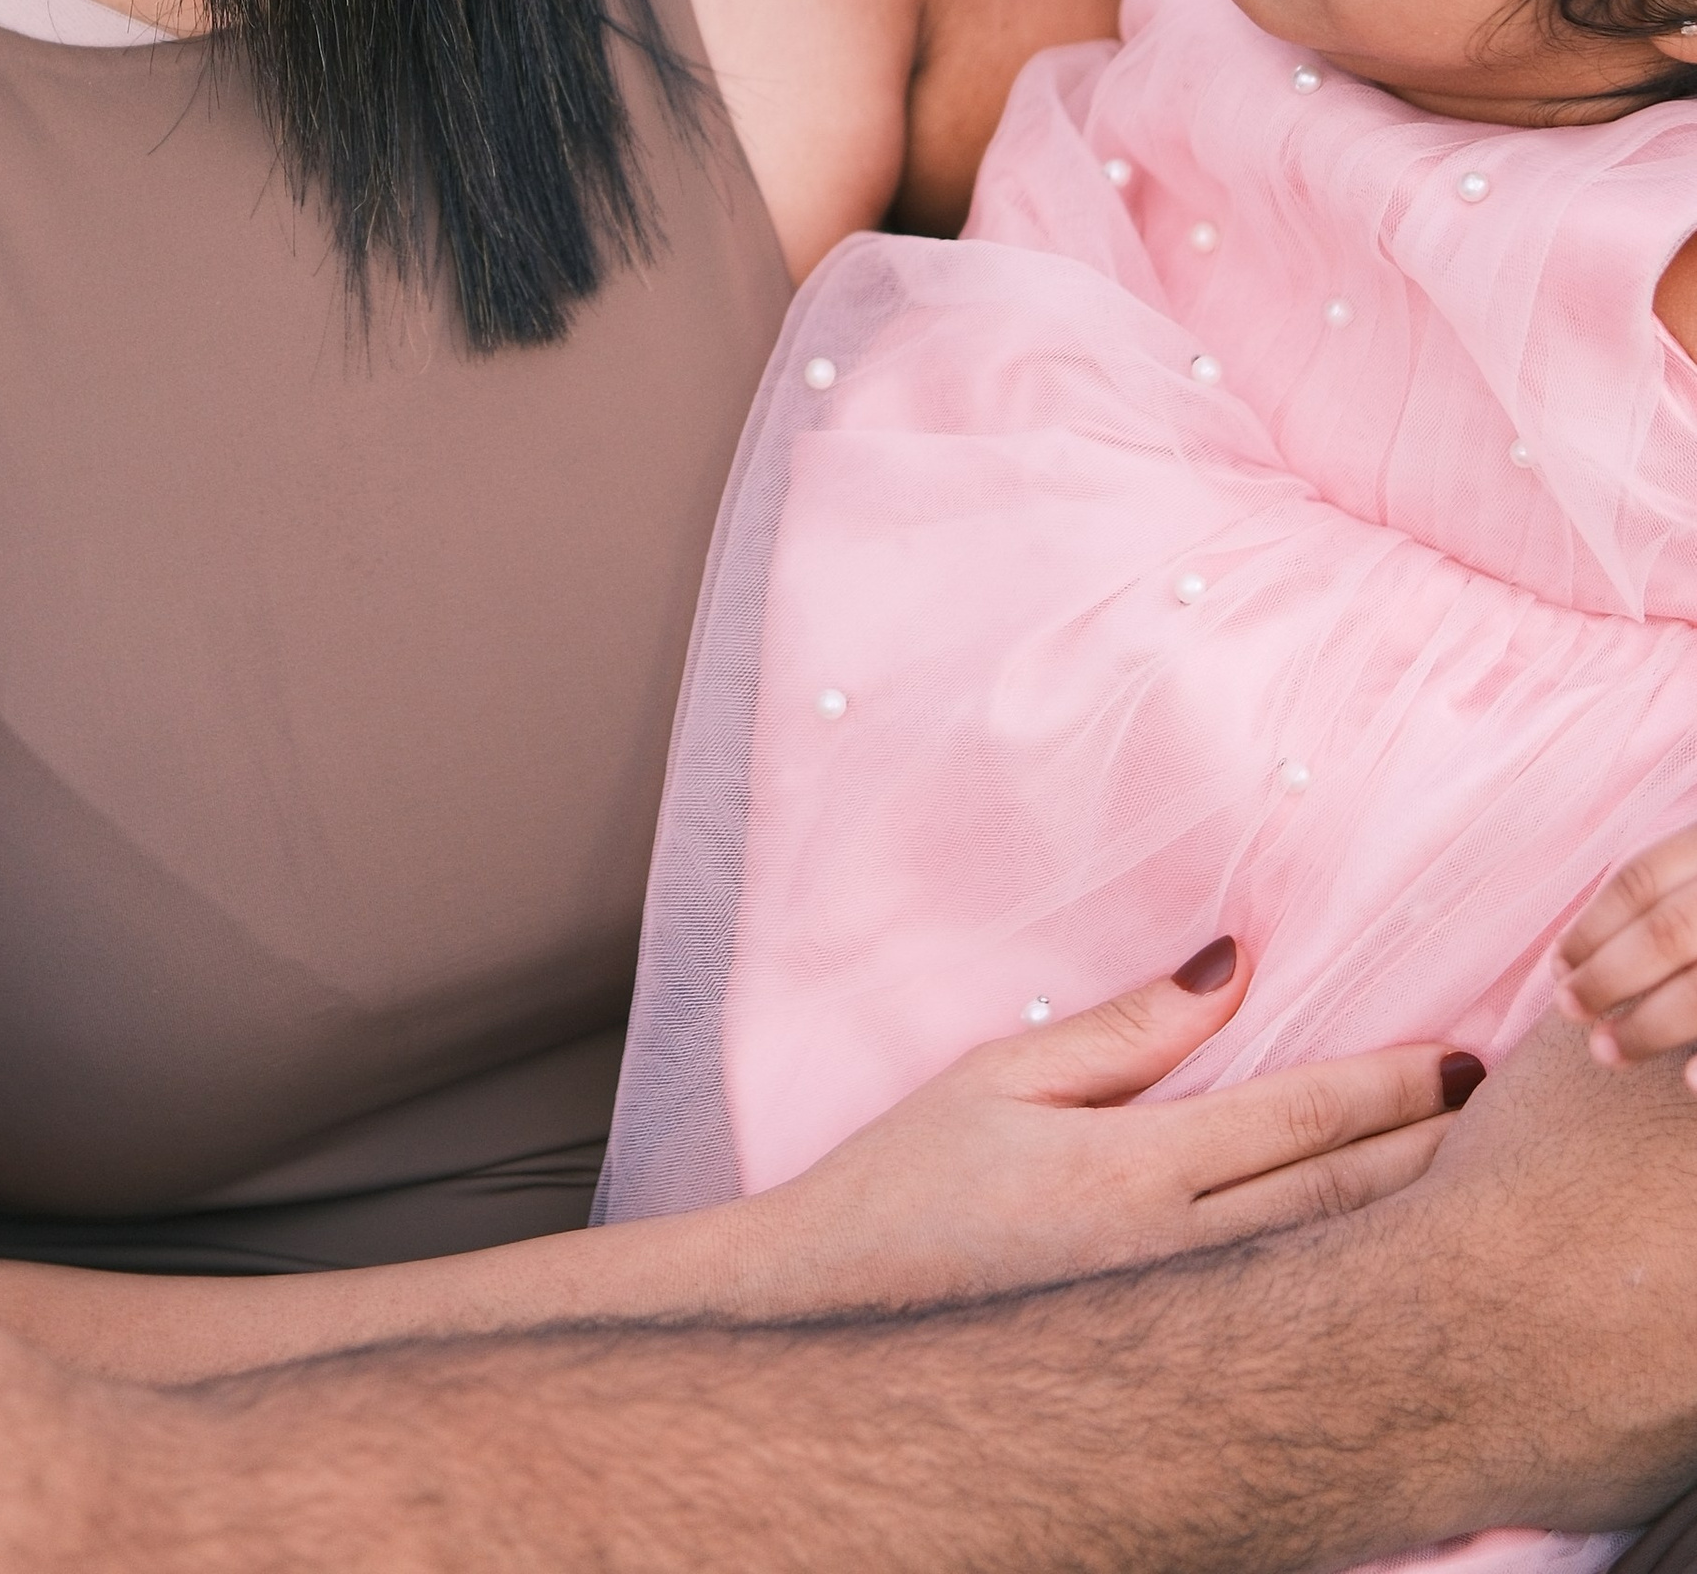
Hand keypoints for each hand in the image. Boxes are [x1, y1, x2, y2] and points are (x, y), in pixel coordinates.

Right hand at [735, 936, 1476, 1315]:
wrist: (835, 1321)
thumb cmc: (903, 1187)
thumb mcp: (1001, 1077)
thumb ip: (1127, 1026)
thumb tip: (1229, 965)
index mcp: (1133, 1171)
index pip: (1296, 1120)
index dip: (1387, 1085)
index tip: (1453, 1056)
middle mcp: (1171, 1255)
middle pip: (1337, 1200)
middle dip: (1424, 1150)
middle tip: (1490, 1110)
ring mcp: (1172, 1321)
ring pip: (1323, 1267)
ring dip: (1400, 1217)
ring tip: (1459, 1175)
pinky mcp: (1160, 1361)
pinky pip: (1275, 1314)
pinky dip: (1341, 1280)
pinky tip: (1373, 1265)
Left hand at [1558, 825, 1696, 1079]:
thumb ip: (1668, 889)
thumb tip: (1587, 952)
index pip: (1640, 880)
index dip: (1592, 925)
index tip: (1557, 966)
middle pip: (1666, 932)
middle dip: (1609, 976)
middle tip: (1567, 1011)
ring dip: (1652, 1024)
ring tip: (1607, 1054)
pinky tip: (1689, 1085)